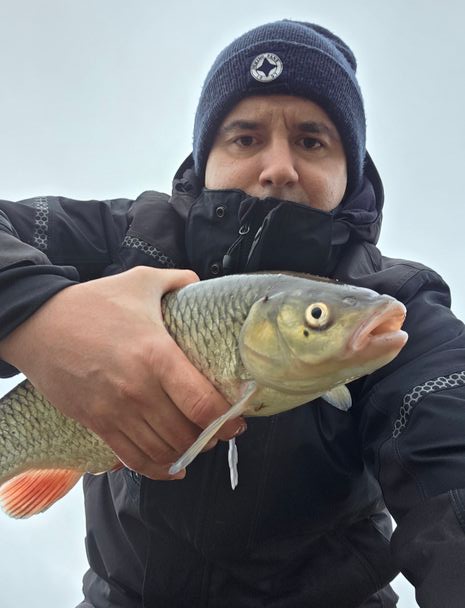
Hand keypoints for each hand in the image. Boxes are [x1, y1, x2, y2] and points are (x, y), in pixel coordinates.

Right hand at [0, 267, 244, 478]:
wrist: (37, 324)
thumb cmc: (92, 303)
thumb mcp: (140, 281)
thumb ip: (177, 280)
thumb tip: (200, 283)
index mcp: (156, 355)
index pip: (202, 404)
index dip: (227, 419)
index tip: (238, 420)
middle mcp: (138, 390)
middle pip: (186, 433)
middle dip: (211, 438)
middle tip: (221, 431)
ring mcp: (115, 411)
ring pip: (163, 450)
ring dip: (187, 453)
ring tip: (199, 444)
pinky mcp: (96, 423)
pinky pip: (132, 458)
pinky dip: (157, 468)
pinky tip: (173, 466)